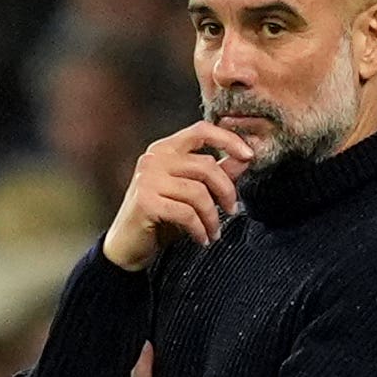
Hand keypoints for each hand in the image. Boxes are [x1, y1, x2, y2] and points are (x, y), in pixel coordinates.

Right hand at [101, 120, 256, 270]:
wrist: (127, 246)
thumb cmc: (161, 218)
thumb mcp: (193, 194)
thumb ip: (217, 174)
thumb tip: (245, 158)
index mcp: (165, 149)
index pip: (202, 130)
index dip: (228, 139)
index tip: (249, 156)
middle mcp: (154, 158)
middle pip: (206, 166)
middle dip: (226, 191)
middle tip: (232, 210)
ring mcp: (147, 179)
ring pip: (198, 193)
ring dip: (212, 217)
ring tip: (213, 231)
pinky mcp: (146, 202)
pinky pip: (186, 213)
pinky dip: (199, 229)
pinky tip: (201, 239)